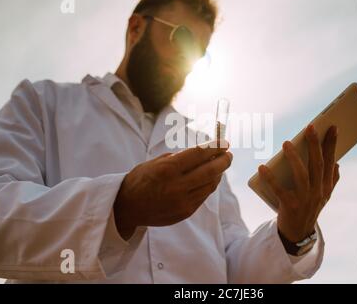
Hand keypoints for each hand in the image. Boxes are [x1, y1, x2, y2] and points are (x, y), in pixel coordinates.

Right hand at [114, 140, 232, 239]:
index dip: (215, 147)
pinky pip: (203, 196)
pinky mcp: (185, 212)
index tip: (225, 143)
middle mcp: (177, 185)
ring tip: (220, 166)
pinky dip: (209, 185)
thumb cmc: (140, 180)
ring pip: (210, 185)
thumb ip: (179, 158)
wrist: (127, 207)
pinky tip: (210, 179)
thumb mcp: (156, 162)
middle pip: (211, 170)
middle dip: (224, 160)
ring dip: (218, 174)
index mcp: (168, 168)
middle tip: (228, 155)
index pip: (200, 154)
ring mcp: (182, 201)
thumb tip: (204, 153)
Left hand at [258, 125, 339, 242]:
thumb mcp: (324, 196)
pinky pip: (279, 190)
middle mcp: (318, 192)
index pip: (330, 161)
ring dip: (294, 158)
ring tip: (286, 143)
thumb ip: (331, 180)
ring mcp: (305, 200)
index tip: (332, 127)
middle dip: (314, 145)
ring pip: (301, 175)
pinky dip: (270, 179)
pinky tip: (263, 167)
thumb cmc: (309, 208)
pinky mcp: (290, 207)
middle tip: (310, 127)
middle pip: (317, 165)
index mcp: (326, 187)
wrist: (297, 233)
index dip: (332, 144)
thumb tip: (337, 163)